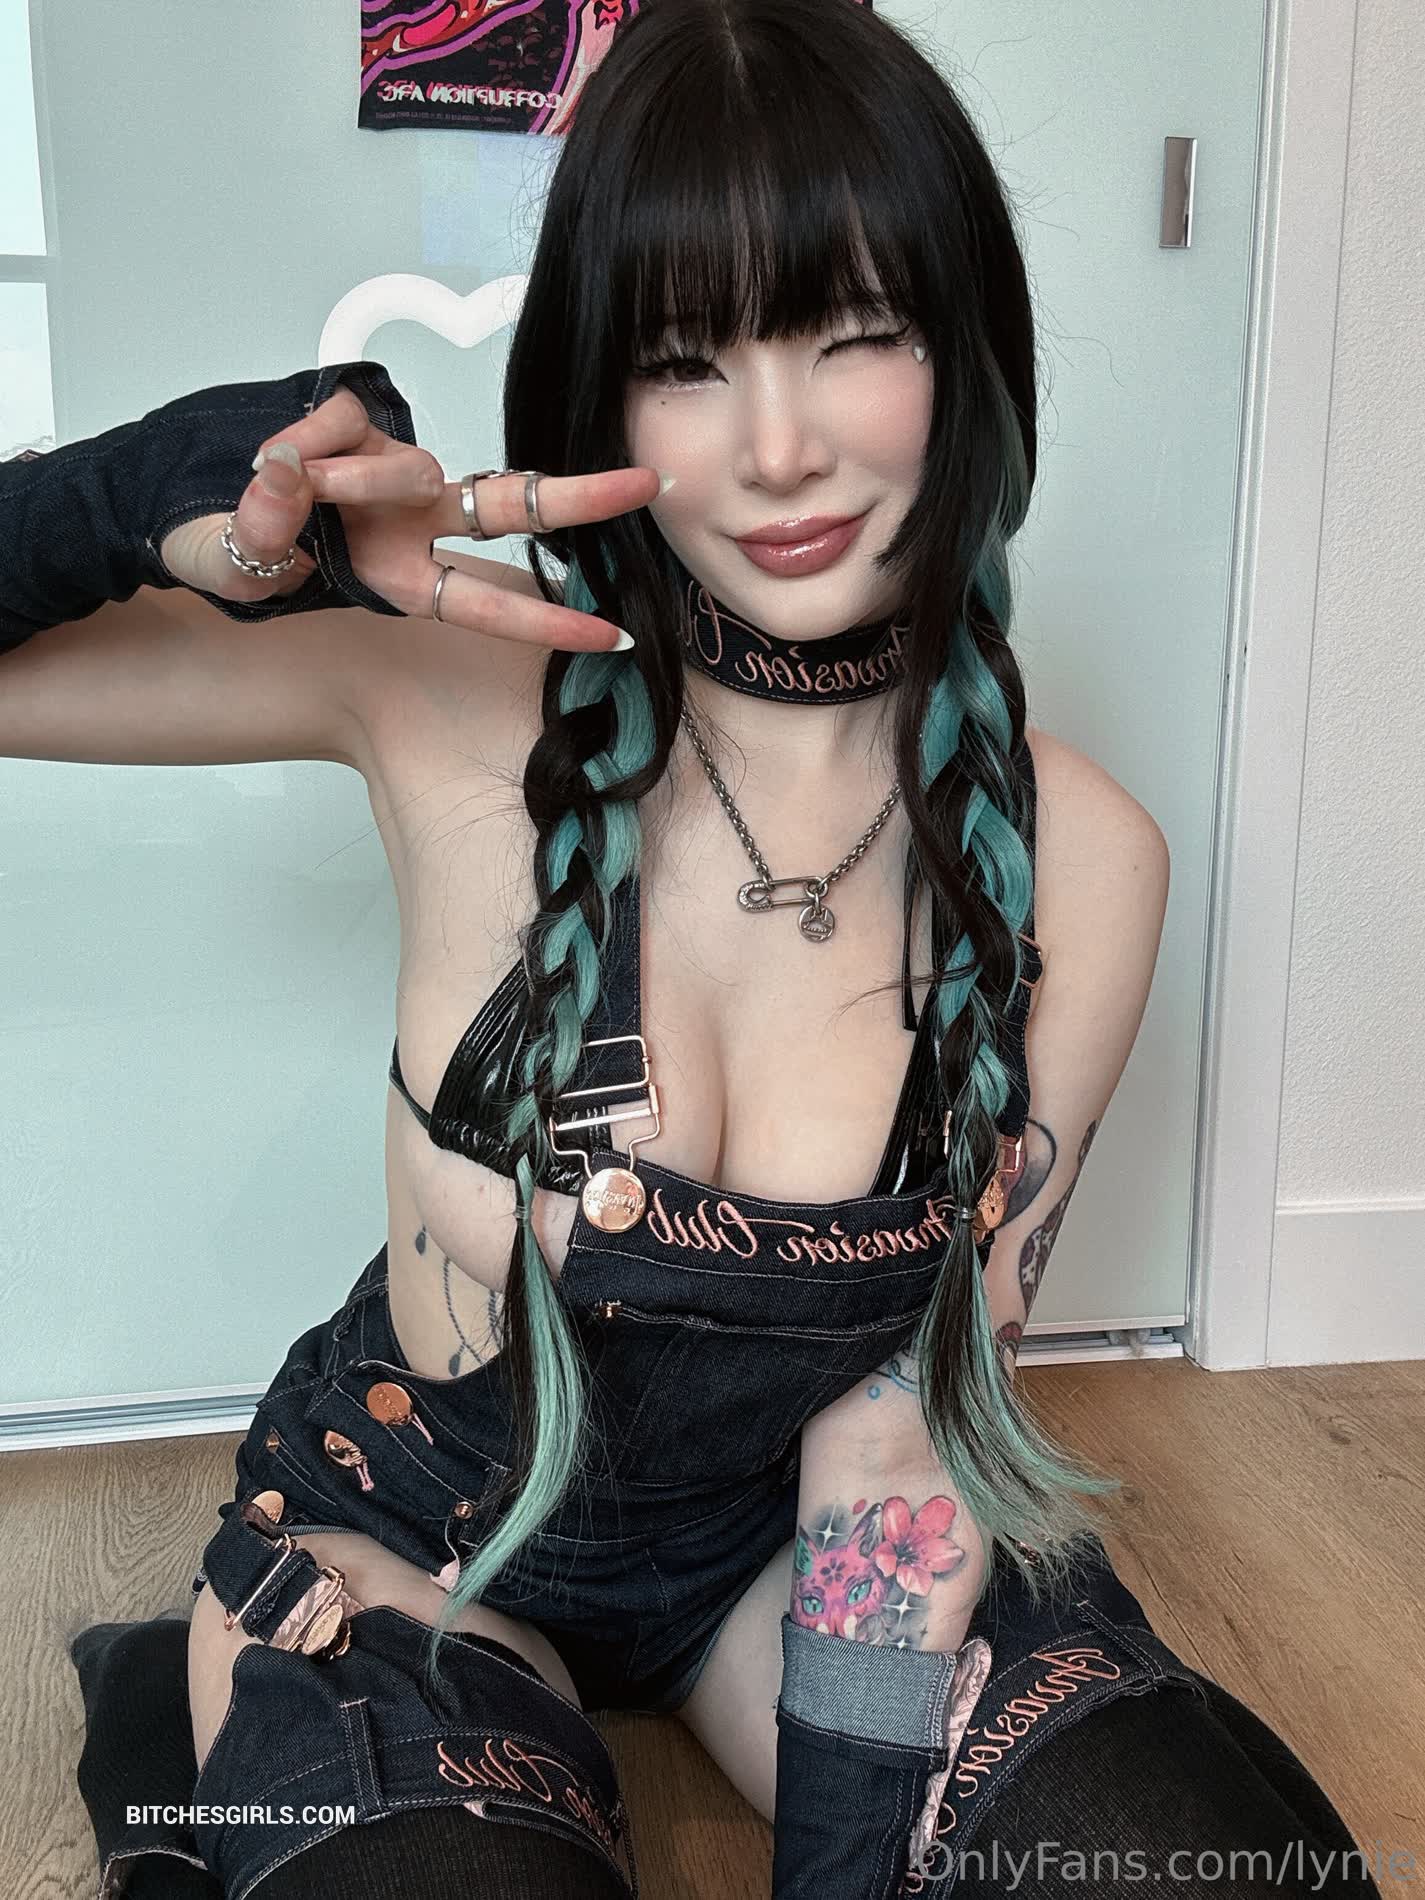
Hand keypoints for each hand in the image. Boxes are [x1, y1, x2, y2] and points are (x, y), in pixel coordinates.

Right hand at [158, 385, 659, 650]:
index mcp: (403, 581)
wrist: (192, 510)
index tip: (612, 635)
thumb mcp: (243, 565)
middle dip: (582, 498)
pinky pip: (342, 422)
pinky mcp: (362, 419)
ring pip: (403, 464)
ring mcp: (394, 471)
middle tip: (648, 484)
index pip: (487, 604)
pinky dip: (303, 440)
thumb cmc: (234, 556)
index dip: (546, 621)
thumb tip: (292, 470)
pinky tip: (275, 456)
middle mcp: (415, 524)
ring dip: (346, 478)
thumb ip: (269, 527)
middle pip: (513, 508)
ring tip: (282, 485)